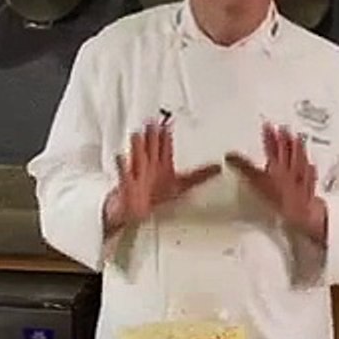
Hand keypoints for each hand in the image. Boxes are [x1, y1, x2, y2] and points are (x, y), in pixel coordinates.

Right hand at [103, 122, 220, 234]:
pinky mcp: (128, 187)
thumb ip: (200, 175)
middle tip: (151, 122)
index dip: (167, 137)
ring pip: (137, 158)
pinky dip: (123, 167)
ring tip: (137, 136)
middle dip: (151, 137)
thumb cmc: (157, 200)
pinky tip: (120, 157)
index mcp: (163, 167)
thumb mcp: (183, 186)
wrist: (137, 217)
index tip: (169, 124)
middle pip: (151, 149)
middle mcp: (150, 169)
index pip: (165, 148)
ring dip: (137, 148)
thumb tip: (218, 167)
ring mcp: (138, 176)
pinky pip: (125, 175)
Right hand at [225, 124, 327, 244]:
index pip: (272, 147)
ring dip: (298, 148)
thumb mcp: (256, 181)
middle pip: (288, 150)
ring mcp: (302, 179)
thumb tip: (231, 156)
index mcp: (277, 165)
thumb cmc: (280, 200)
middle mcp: (291, 170)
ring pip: (300, 159)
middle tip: (282, 128)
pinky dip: (309, 168)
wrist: (301, 215)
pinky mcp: (309, 190)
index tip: (267, 126)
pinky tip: (311, 166)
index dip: (268, 136)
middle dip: (284, 138)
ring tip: (297, 138)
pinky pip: (310, 174)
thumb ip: (243, 167)